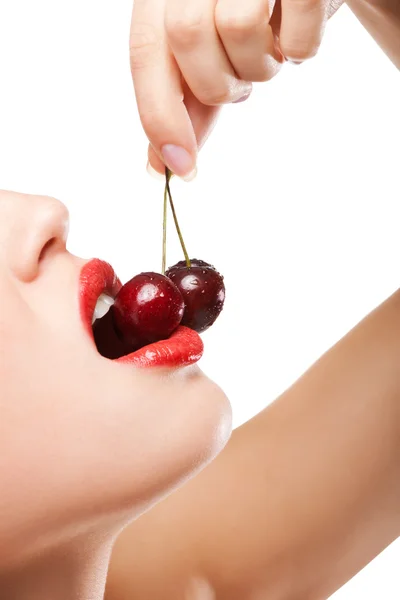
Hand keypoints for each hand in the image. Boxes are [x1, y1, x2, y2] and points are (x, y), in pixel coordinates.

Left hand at [130, 0, 342, 179]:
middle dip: (218, 82)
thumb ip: (185, 101)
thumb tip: (162, 163)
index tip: (181, 167)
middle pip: (187, 35)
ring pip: (238, 27)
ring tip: (271, 49)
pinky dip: (301, 49)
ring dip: (260, 65)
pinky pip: (297, 32)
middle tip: (240, 78)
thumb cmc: (256, 19)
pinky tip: (298, 40)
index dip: (159, 114)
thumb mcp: (212, 54)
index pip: (145, 49)